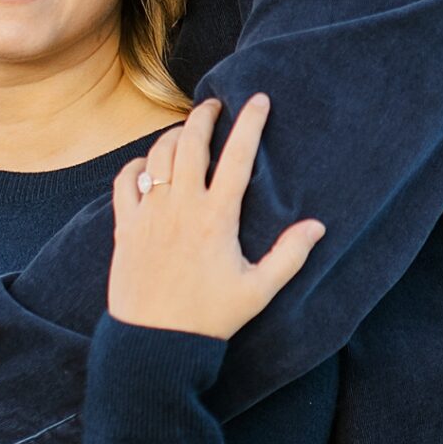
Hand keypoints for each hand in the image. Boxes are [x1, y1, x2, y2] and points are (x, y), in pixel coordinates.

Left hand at [109, 95, 323, 338]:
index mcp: (216, 218)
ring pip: (158, 156)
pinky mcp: (125, 227)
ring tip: (185, 132)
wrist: (153, 343)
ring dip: (172, 137)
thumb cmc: (209, 319)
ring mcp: (149, 214)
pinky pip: (126, 181)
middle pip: (189, 142)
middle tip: (213, 106)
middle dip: (204, 116)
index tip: (257, 99)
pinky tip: (148, 166)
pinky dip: (138, 165)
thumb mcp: (258, 291)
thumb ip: (289, 256)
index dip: (249, 123)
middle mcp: (181, 207)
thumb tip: (317, 226)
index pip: (237, 156)